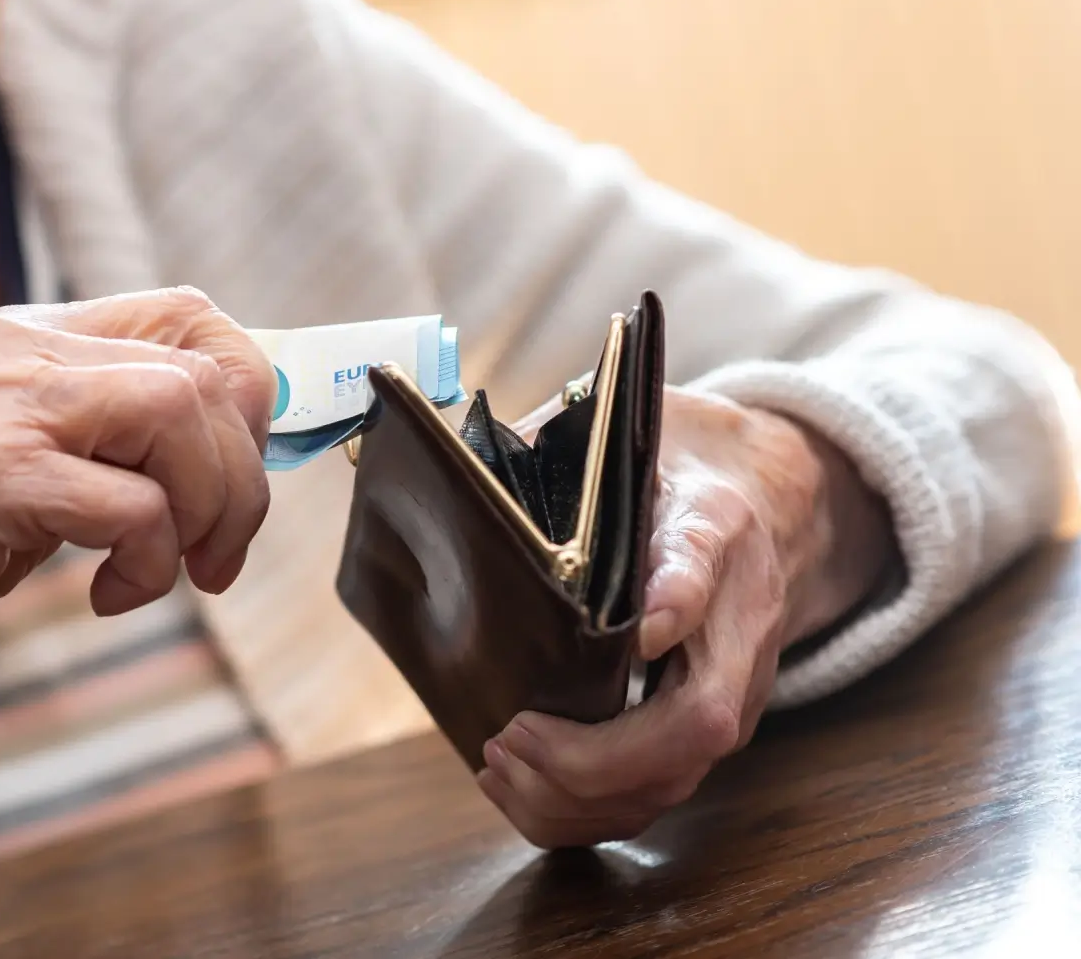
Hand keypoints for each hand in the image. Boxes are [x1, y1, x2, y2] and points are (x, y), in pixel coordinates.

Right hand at [0, 288, 276, 865]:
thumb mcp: (20, 463)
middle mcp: (4, 348)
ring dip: (211, 512)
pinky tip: (105, 596)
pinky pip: (138, 504)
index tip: (235, 481)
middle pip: (205, 368)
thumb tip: (240, 433)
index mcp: (15, 334)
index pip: (189, 313)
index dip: (247, 394)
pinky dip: (154, 562)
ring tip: (171, 572)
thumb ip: (103, 427)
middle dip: (243, 475)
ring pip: (183, 415)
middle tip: (215, 554)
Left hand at [476, 387, 894, 848]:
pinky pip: (647, 797)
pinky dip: (578, 812)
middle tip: (508, 733)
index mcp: (721, 545)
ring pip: (667, 785)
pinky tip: (516, 789)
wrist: (756, 505)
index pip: (702, 582)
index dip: (671, 610)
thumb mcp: (643, 442)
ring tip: (498, 764)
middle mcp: (736, 643)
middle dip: (593, 756)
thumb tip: (503, 468)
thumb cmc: (675, 474)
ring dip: (576, 797)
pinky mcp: (693, 735)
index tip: (635, 629)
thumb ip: (586, 458)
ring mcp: (723, 700)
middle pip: (691, 733)